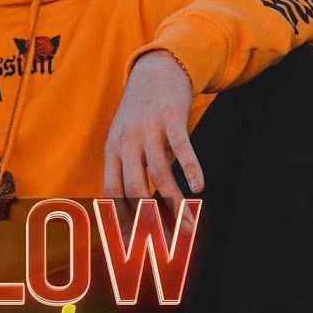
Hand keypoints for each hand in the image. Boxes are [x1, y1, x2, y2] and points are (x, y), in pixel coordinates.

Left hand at [103, 50, 203, 233]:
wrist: (156, 70)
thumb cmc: (140, 111)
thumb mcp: (122, 136)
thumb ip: (125, 167)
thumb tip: (128, 205)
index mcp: (112, 149)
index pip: (112, 192)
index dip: (122, 218)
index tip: (134, 243)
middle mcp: (127, 140)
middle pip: (135, 189)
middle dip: (150, 220)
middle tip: (165, 243)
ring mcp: (149, 129)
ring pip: (161, 174)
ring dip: (176, 203)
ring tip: (189, 225)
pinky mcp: (172, 117)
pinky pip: (182, 147)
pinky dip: (191, 169)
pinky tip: (199, 188)